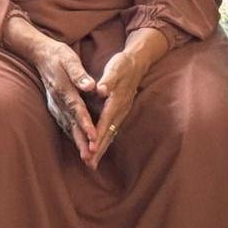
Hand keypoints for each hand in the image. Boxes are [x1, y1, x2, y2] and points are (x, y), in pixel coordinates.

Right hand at [28, 37, 98, 163]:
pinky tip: (77, 143)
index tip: (94, 136)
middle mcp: (58, 101)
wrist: (40, 54)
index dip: (85, 123)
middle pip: (71, 124)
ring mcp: (55, 104)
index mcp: (64, 89)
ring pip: (68, 126)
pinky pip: (64, 123)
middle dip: (81, 141)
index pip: (77, 109)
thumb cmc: (58, 55)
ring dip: (77, 142)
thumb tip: (90, 86)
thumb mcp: (69, 59)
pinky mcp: (54, 106)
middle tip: (90, 157)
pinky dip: (71, 135)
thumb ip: (79, 73)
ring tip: (86, 157)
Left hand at [86, 51, 143, 169]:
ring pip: (110, 134)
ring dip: (102, 148)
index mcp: (116, 101)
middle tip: (89, 164)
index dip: (98, 135)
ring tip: (92, 163)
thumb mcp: (115, 68)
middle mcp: (120, 110)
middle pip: (108, 133)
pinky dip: (105, 140)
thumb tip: (101, 89)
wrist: (137, 62)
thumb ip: (107, 80)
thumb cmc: (123, 65)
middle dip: (99, 149)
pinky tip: (100, 149)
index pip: (105, 121)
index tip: (91, 149)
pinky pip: (111, 129)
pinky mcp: (120, 112)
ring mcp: (122, 112)